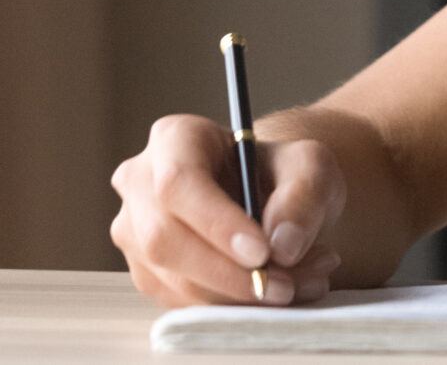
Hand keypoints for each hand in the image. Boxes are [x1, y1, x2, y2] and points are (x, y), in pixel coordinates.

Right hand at [110, 115, 343, 307]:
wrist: (274, 196)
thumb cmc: (284, 172)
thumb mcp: (312, 166)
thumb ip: (304, 196)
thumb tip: (283, 246)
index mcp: (176, 138)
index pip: (179, 182)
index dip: (216, 223)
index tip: (262, 253)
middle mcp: (140, 183)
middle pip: (164, 238)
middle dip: (227, 273)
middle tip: (283, 287)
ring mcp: (135, 231)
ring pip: (171, 278)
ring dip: (236, 295)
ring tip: (297, 285)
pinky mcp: (146, 272)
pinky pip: (179, 302)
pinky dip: (230, 307)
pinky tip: (276, 292)